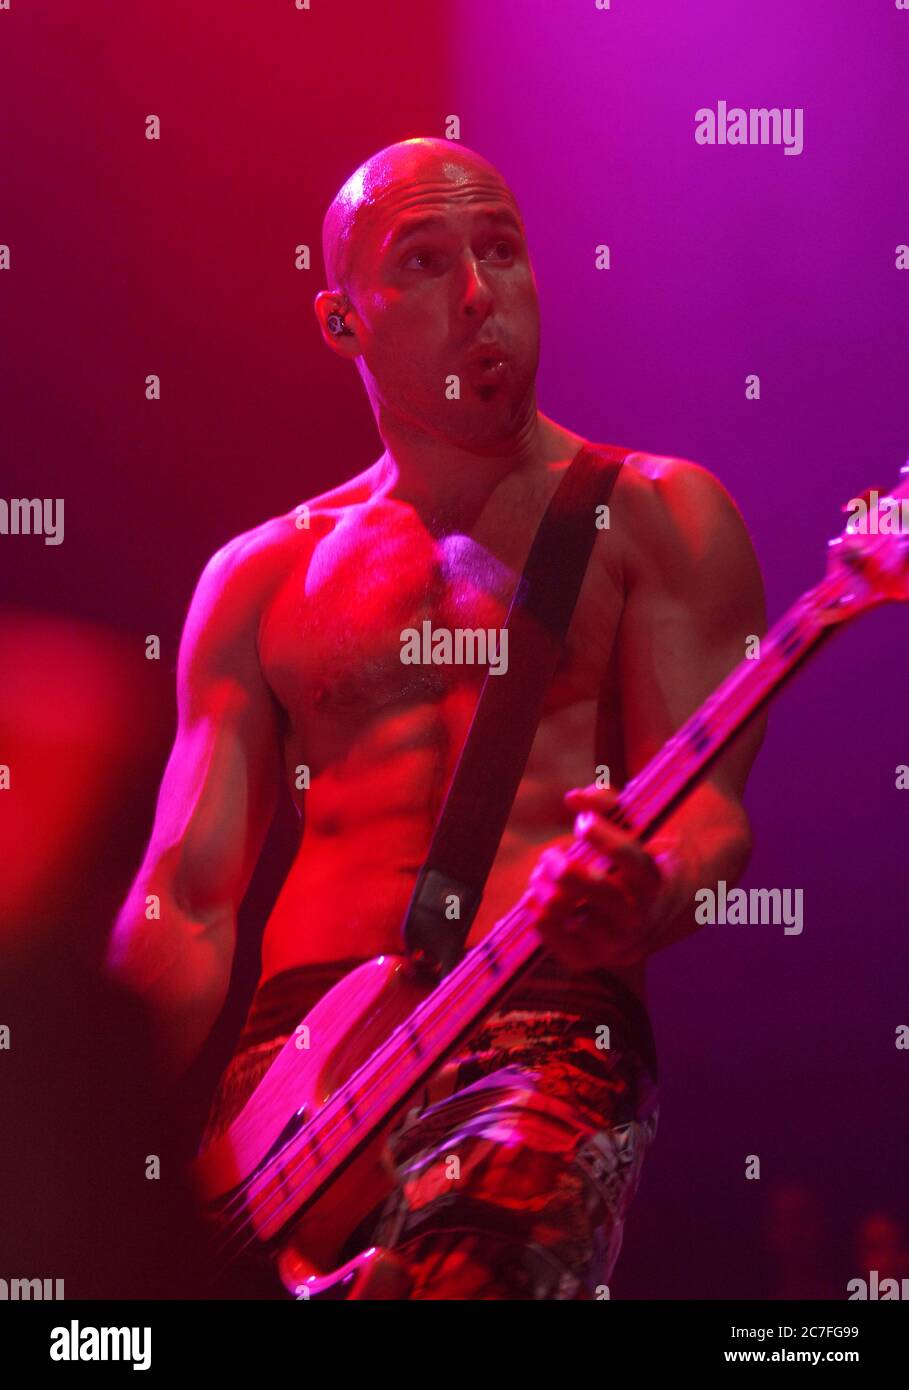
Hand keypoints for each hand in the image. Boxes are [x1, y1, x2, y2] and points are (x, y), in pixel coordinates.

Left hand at [518, 783, 678, 971]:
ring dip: (546, 889)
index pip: (634, 861)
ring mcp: (614, 941)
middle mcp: (638, 916)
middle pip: (601, 891)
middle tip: (550, 855)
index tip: (581, 823)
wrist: (643, 921)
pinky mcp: (589, 958)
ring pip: (574, 915)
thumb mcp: (631, 831)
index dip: (605, 838)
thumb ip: (607, 805)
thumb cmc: (629, 865)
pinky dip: (540, 917)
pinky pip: (558, 942)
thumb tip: (574, 797)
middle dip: (566, 869)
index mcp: (654, 882)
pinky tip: (534, 897)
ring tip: (538, 875)